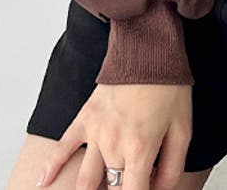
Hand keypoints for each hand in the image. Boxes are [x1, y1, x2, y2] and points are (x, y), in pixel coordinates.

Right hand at [36, 82, 192, 189]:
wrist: (150, 49)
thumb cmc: (169, 86)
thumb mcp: (183, 128)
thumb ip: (172, 167)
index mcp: (140, 149)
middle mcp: (113, 145)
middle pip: (111, 189)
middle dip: (122, 189)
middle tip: (130, 180)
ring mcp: (95, 132)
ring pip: (86, 180)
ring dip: (90, 189)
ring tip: (99, 187)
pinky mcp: (84, 118)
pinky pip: (62, 148)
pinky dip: (50, 168)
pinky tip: (43, 183)